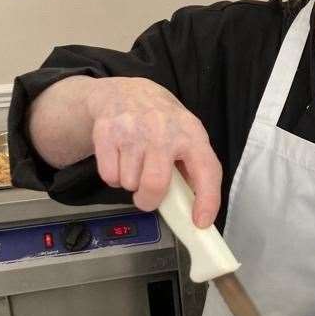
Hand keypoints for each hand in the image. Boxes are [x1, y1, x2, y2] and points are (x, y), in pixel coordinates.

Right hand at [86, 77, 221, 226]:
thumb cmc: (163, 124)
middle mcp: (164, 130)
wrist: (127, 93)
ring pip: (129, 183)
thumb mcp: (187, 137)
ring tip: (136, 165)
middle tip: (148, 198)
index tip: (200, 222)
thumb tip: (197, 212)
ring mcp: (133, 129)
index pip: (207, 170)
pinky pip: (109, 176)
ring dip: (131, 184)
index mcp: (192, 134)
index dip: (207, 200)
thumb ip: (193, 170)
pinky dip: (113, 177)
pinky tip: (121, 159)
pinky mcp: (107, 131)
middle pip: (155, 184)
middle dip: (149, 200)